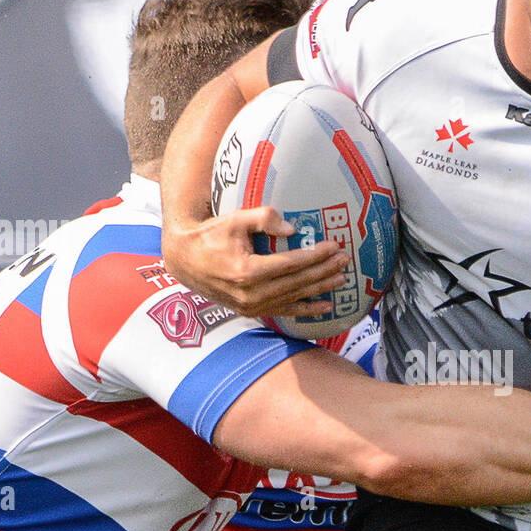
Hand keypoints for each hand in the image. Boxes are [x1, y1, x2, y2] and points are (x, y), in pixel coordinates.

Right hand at [162, 206, 349, 318]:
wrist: (185, 261)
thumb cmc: (210, 235)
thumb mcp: (234, 220)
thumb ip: (263, 218)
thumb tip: (293, 228)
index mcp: (247, 270)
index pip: (290, 263)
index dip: (315, 256)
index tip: (334, 246)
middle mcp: (251, 293)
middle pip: (296, 282)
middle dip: (323, 271)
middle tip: (345, 261)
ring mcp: (251, 306)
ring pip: (294, 297)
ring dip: (320, 289)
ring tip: (341, 279)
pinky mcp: (251, 312)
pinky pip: (284, 311)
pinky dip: (306, 309)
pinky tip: (325, 306)